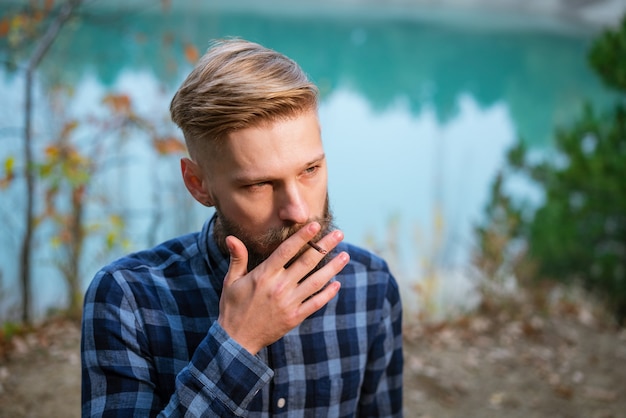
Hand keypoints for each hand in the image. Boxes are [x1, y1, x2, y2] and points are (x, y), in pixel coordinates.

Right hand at [217, 222, 348, 354]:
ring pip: (316, 282)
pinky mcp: (294, 317)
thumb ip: (237, 258)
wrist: (236, 340)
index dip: (302, 237)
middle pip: (307, 262)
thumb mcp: (231, 281)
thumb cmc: (232, 308)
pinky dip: (328, 294)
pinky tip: (337, 283)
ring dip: (332, 268)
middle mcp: (279, 287)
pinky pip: (315, 303)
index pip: (287, 250)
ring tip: (345, 255)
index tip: (316, 225)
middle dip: (325, 247)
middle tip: (339, 234)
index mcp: (264, 275)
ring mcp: (289, 303)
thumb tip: (232, 237)